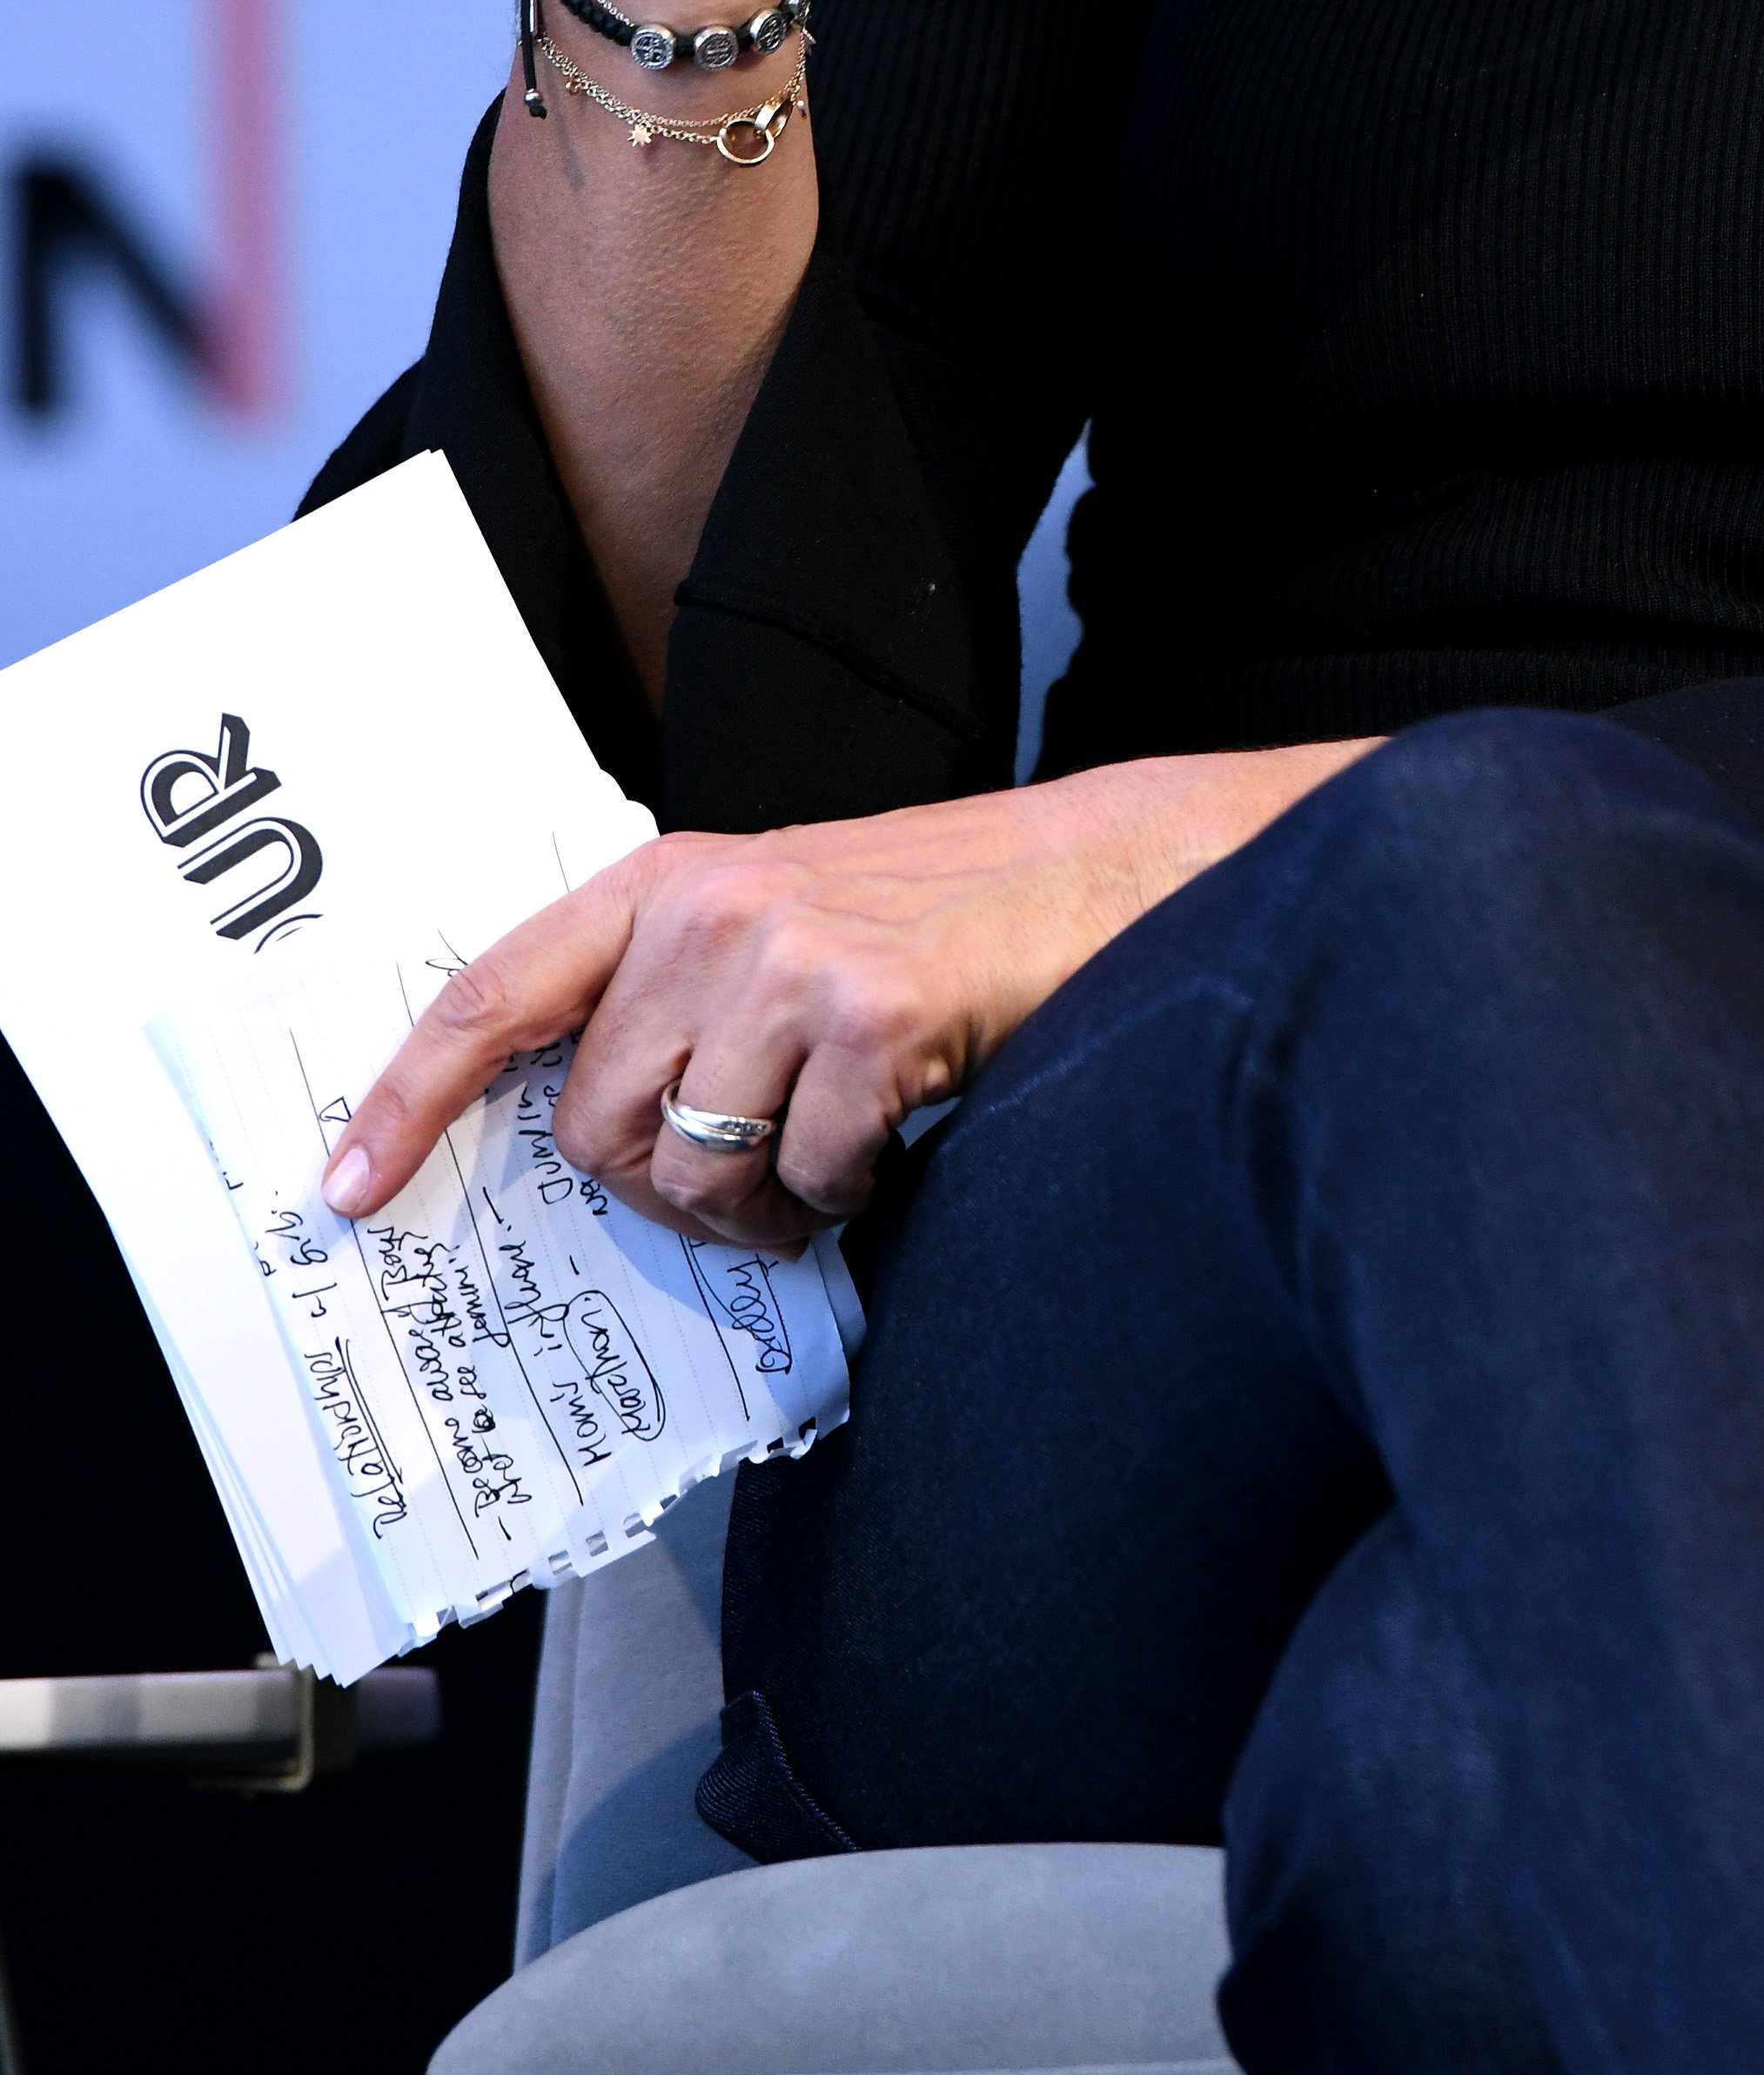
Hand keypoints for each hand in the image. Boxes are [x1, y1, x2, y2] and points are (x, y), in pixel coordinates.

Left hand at [322, 746, 1376, 1245]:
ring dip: (767, 1205)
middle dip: (669, 1186)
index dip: (410, 1095)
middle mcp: (709, 911)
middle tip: (755, 1174)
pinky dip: (852, 1191)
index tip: (350, 1183)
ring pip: (697, 1173)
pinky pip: (808, 1177)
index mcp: (669, 881)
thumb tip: (598, 1131)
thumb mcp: (782, 915)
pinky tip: (896, 1137)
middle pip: (600, 1130)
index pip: (499, 993)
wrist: (1103, 870)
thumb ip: (678, 990)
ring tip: (833, 1159)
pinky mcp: (869, 1015)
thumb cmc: (942, 910)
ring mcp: (787, 959)